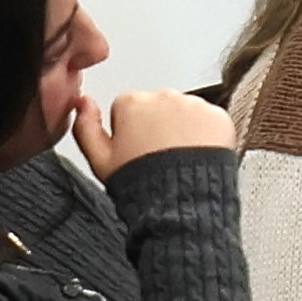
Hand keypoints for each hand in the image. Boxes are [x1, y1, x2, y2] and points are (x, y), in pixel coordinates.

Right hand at [85, 88, 234, 173]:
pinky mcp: (219, 116)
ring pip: (185, 113)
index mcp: (132, 103)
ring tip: (179, 160)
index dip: (129, 132)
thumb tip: (82, 103)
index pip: (127, 108)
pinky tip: (198, 156)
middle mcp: (164, 96)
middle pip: (158, 107)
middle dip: (158, 127)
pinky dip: (207, 136)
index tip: (136, 150)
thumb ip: (85, 127)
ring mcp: (194, 105)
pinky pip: (210, 121)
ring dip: (183, 130)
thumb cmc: (140, 185)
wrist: (181, 204)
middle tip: (159, 157)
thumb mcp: (100, 161)